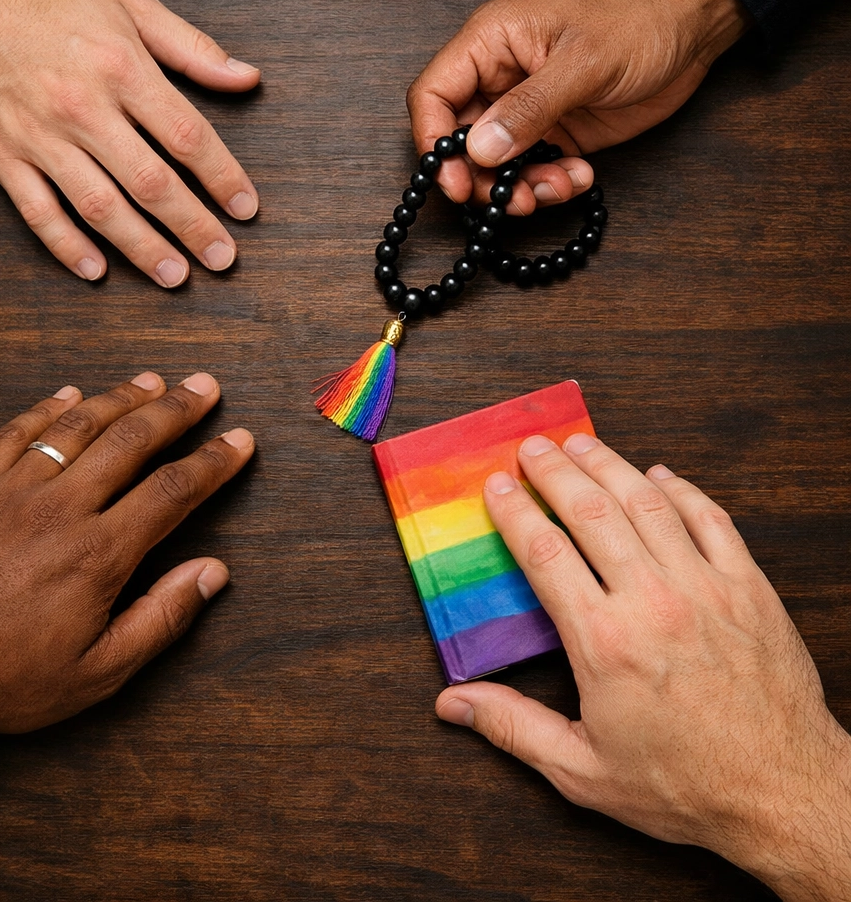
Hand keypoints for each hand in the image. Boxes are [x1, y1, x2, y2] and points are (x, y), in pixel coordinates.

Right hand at [0, 0, 261, 286]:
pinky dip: (67, 246)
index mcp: (122, 68)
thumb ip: (193, 48)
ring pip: (99, 207)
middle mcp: (83, 107)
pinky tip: (96, 271)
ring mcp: (40, 136)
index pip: (186, 136)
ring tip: (175, 277)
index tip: (246, 209)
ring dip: (141, 248)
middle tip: (222, 259)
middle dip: (192, 226)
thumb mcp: (131, 7)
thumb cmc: (54, 5)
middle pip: (150, 182)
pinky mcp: (3, 155)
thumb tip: (248, 78)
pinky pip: (38, 212)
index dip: (222, 177)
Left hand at [0, 371, 254, 820]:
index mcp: (98, 554)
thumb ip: (161, 618)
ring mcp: (12, 492)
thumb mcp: (98, 672)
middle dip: (177, 410)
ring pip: (78, 426)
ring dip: (121, 397)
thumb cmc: (5, 678)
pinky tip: (70, 393)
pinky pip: (16, 432)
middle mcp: (60, 510)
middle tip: (205, 386)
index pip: (172, 491)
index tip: (239, 441)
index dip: (214, 462)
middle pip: (132, 441)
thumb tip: (213, 573)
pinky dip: (47, 407)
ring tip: (153, 380)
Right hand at [407, 0, 749, 210]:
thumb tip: (481, 149)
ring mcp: (522, 111)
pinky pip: (531, 172)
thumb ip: (529, 108)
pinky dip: (549, 185)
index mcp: (490, 44)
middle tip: (511, 200)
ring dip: (519, 189)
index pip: (433, 96)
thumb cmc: (638, 21)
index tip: (457, 182)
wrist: (691, 29)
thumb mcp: (583, 62)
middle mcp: (498, 79)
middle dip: (483, 179)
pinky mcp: (550, 135)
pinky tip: (579, 177)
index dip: (434, 143)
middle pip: (459, 143)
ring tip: (557, 187)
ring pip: (494, 167)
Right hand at [435, 434, 850, 901]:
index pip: (545, 553)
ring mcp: (705, 587)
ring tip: (582, 443)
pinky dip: (681, 489)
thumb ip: (513, 727)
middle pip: (592, 512)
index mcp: (604, 642)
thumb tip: (452, 704)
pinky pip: (711, 518)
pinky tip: (659, 474)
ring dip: (609, 465)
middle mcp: (653, 601)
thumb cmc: (684, 785)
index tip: (498, 485)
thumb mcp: (583, 771)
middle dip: (555, 472)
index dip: (515, 511)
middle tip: (533, 447)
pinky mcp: (749, 587)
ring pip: (648, 503)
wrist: (784, 794)